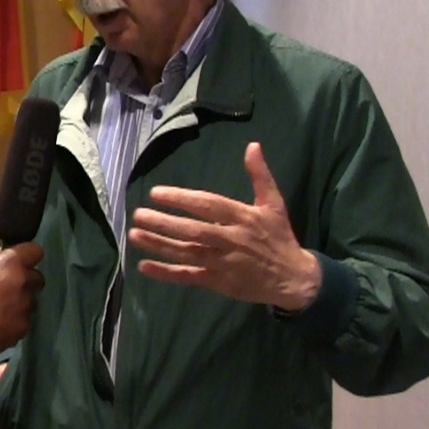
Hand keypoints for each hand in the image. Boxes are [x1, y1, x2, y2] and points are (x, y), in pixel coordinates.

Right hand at [0, 244, 43, 363]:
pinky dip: (14, 322)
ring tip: (0, 311)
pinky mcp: (22, 329)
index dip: (29, 255)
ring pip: (31, 302)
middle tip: (9, 289)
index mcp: (11, 264)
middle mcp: (24, 284)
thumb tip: (3, 255)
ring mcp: (25, 308)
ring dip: (20, 303)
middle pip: (38, 279)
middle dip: (26, 282)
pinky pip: (23, 322)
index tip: (22, 261)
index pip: (35, 251)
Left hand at [128, 142, 321, 310]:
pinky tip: (144, 266)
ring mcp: (223, 263)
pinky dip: (166, 273)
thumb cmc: (279, 237)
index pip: (208, 205)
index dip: (182, 199)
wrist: (294, 279)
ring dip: (159, 245)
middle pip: (193, 230)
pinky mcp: (219, 283)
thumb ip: (260, 175)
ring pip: (187, 254)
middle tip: (137, 214)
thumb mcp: (274, 204)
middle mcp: (231, 240)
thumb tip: (253, 145)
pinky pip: (189, 277)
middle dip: (164, 222)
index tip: (156, 193)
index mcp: (243, 217)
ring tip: (134, 235)